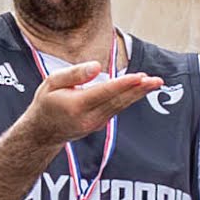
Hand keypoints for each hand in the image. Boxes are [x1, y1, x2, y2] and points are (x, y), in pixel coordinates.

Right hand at [7, 53, 163, 149]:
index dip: (124, 84)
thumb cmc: (47, 102)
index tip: (140, 76)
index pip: (104, 93)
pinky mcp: (99, 124)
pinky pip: (117, 109)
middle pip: (118, 101)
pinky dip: (129, 99)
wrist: (42, 132)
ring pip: (120, 106)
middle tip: (157, 80)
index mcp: (76, 105)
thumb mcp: (52, 83)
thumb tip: (97, 67)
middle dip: (139, 90)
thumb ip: (74, 74)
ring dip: (138, 94)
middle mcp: (88, 117)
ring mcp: (95, 123)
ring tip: (155, 83)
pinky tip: (141, 89)